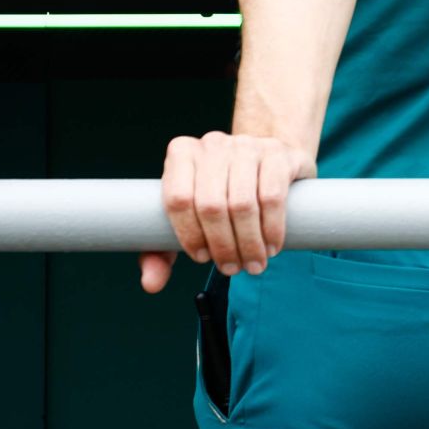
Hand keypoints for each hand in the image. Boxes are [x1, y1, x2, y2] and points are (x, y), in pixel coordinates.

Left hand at [138, 131, 316, 292]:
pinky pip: (272, 196)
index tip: (202, 258)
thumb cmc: (218, 197)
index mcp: (181, 153)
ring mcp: (247, 145)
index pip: (178, 198)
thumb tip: (151, 284)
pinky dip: (271, 229)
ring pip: (242, 203)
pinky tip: (271, 247)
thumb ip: (160, 251)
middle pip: (211, 204)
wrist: (264, 165)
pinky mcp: (277, 154)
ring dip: (248, 243)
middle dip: (222, 246)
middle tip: (232, 269)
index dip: (190, 235)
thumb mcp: (187, 219)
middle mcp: (212, 144)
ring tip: (253, 264)